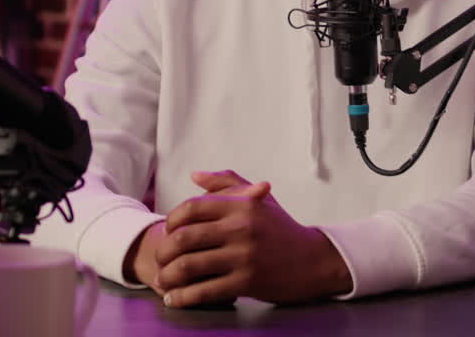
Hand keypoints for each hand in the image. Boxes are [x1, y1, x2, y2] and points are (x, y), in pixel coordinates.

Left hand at [121, 171, 269, 296]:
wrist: (314, 261)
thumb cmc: (281, 228)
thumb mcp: (259, 198)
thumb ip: (226, 182)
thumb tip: (194, 176)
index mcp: (240, 205)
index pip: (192, 208)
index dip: (172, 220)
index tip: (168, 231)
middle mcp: (241, 228)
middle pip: (184, 238)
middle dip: (164, 251)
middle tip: (160, 260)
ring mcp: (243, 256)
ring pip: (189, 266)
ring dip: (168, 276)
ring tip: (163, 280)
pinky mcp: (247, 282)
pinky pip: (205, 292)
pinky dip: (184, 297)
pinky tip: (175, 299)